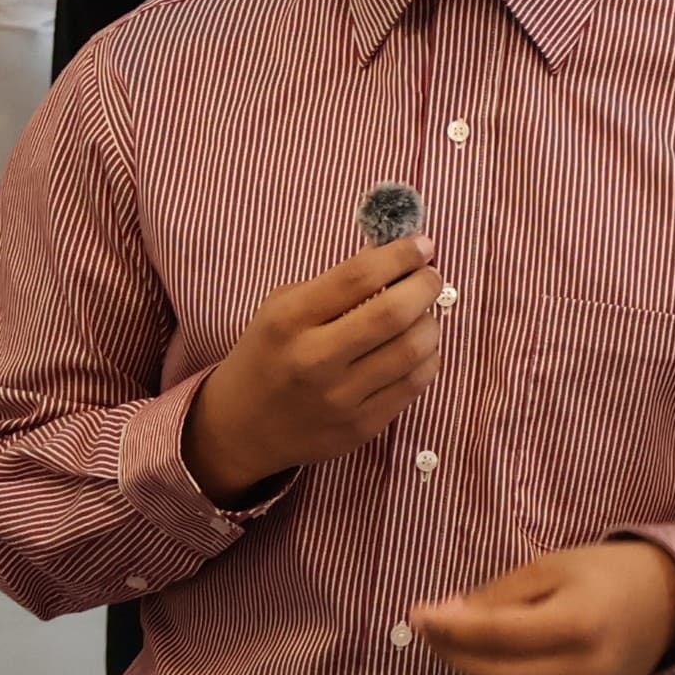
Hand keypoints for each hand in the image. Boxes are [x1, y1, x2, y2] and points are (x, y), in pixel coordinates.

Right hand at [184, 237, 442, 505]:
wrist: (243, 429)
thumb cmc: (267, 357)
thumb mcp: (280, 309)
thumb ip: (333, 284)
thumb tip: (394, 257)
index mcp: (289, 320)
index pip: (357, 277)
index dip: (399, 255)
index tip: (421, 245)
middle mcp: (314, 359)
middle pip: (392, 313)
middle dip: (425, 286)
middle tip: (431, 277)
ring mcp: (340, 398)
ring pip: (412, 350)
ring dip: (430, 322)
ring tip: (424, 313)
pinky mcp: (361, 426)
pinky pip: (414, 385)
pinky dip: (428, 358)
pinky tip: (421, 347)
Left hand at [411, 542, 674, 674]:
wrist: (669, 601)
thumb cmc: (606, 573)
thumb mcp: (551, 566)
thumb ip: (498, 595)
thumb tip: (444, 617)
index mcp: (577, 624)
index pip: (494, 635)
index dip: (448, 628)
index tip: (417, 614)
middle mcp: (584, 670)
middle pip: (495, 674)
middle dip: (453, 652)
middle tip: (433, 628)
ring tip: (466, 648)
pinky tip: (496, 674)